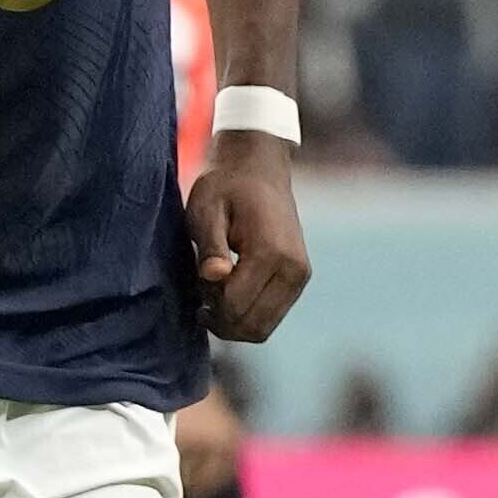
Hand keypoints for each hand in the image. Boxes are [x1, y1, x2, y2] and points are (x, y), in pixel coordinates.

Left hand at [188, 132, 312, 343]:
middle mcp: (294, 269)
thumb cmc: (225, 187)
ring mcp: (300, 276)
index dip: (208, 304)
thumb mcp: (206, 210)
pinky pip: (271, 317)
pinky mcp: (299, 279)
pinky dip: (246, 315)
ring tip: (213, 292)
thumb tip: (214, 277)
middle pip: (252, 326)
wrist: (258, 169)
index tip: (197, 280)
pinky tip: (228, 292)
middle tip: (201, 291)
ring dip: (232, 322)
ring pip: (263, 328)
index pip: (235, 306)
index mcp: (271, 251)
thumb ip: (210, 246)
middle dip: (220, 320)